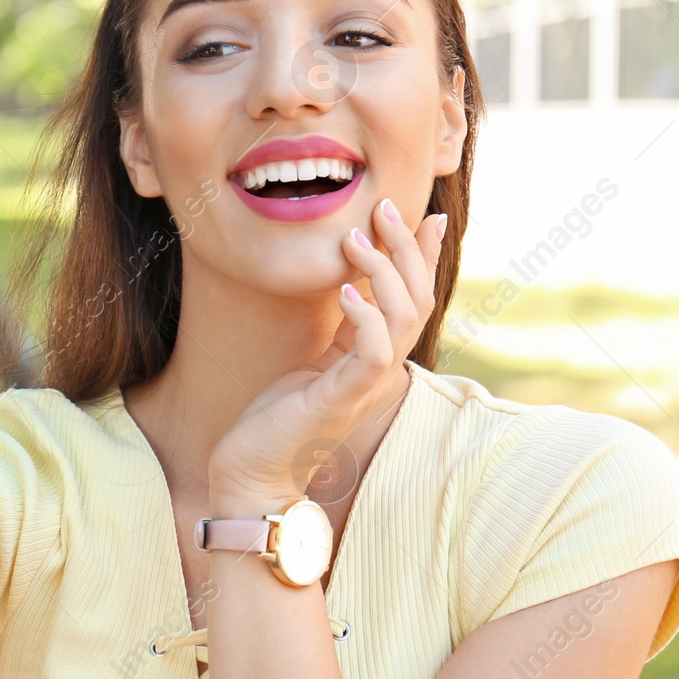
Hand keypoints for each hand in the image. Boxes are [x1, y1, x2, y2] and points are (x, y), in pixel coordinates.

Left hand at [207, 198, 445, 511]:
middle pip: (419, 299)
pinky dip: (368, 317)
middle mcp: (382, 370)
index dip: (423, 256)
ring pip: (405, 319)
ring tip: (355, 239)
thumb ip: (344, 326)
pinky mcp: (342, 399)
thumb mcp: (317, 358)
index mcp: (378, 357)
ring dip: (385, 272)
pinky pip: (375, 353)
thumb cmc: (279, 417)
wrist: (254, 472)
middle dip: (406, 248)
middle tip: (383, 207)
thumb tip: (355, 284)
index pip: (415, 297)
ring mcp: (366, 386)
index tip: (424, 214)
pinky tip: (347, 292)